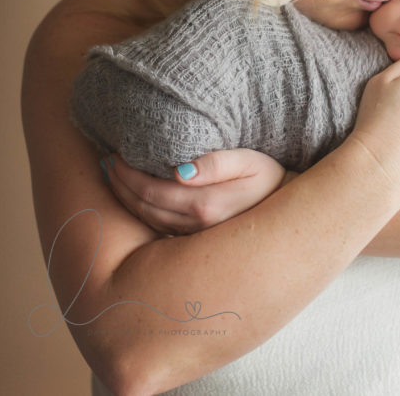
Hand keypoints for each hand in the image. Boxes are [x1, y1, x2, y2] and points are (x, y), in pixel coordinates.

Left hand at [104, 149, 287, 235]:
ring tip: (114, 177)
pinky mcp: (196, 244)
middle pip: (144, 208)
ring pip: (147, 221)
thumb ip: (215, 164)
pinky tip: (134, 198)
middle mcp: (196, 229)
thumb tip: (179, 171)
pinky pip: (157, 230)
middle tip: (108, 163)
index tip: (115, 155)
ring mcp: (195, 241)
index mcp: (206, 207)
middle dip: (120, 185)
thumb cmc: (270, 179)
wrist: (291, 211)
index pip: (151, 191)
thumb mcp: (249, 162)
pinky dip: (140, 212)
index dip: (128, 174)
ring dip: (126, 199)